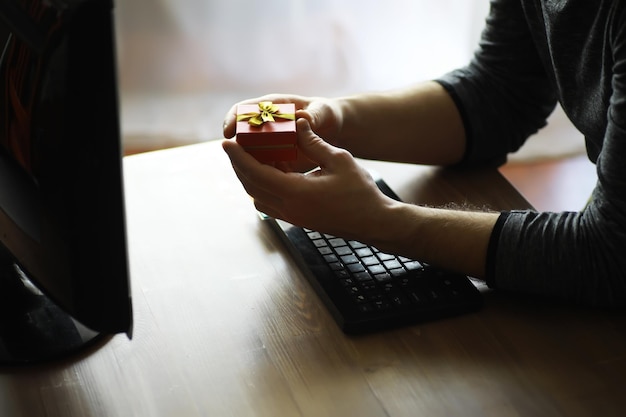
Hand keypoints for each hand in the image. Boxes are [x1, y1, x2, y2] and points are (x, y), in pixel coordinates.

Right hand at [222, 94, 343, 172]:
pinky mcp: (275, 161)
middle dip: (237, 149)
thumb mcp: (322, 112)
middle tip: (240, 160)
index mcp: (271, 107)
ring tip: (256, 175)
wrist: (334, 131)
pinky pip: (262, 169)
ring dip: (248, 165)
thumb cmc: (326, 114)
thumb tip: (302, 118)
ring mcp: (268, 145)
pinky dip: (262, 176)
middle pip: (241, 136)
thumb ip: (314, 115)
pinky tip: (270, 185)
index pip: (243, 110)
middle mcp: (264, 126)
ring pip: (249, 155)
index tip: (229, 133)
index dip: (232, 120)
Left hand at [222, 118, 398, 242]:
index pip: (256, 173)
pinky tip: (268, 173)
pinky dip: (261, 188)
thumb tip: (298, 122)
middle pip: (251, 186)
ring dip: (248, 178)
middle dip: (238, 165)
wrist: (372, 222)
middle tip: (231, 147)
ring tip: (245, 158)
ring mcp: (292, 217)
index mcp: (296, 192)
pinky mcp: (297, 220)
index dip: (238, 157)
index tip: (226, 142)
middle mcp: (289, 208)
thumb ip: (314, 142)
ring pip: (257, 197)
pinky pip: (269, 204)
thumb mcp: (339, 160)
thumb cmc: (360, 191)